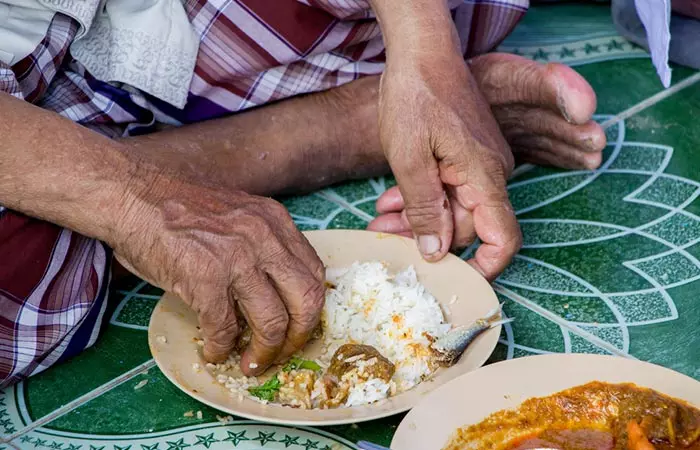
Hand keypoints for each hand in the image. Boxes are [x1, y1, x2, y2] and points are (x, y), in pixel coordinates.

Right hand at [110, 171, 325, 375]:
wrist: (133, 195)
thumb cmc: (179, 209)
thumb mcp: (238, 216)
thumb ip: (262, 246)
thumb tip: (273, 294)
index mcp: (275, 221)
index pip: (314, 273)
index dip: (310, 309)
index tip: (297, 326)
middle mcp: (264, 237)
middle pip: (306, 300)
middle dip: (298, 336)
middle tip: (281, 353)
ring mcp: (237, 258)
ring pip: (272, 321)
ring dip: (264, 352)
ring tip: (250, 363)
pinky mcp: (205, 278)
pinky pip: (224, 327)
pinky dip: (220, 347)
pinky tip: (213, 351)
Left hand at [371, 53, 521, 280]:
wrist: (420, 52)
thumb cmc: (415, 97)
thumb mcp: (410, 158)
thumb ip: (424, 208)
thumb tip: (435, 253)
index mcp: (483, 177)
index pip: (502, 237)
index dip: (484, 266)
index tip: (453, 280)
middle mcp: (488, 174)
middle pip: (465, 227)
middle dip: (425, 238)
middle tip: (383, 238)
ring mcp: (476, 164)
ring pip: (450, 209)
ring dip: (415, 219)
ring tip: (379, 221)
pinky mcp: (462, 156)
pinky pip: (445, 188)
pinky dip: (419, 198)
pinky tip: (388, 201)